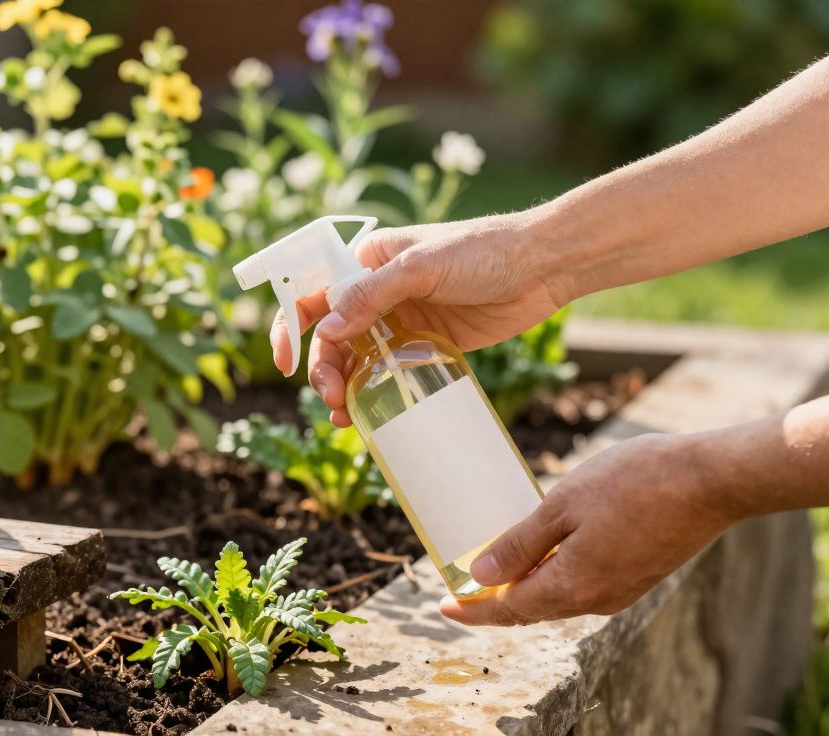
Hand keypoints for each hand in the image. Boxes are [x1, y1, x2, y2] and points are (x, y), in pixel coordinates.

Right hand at [269, 211, 566, 426]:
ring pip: (353, 359)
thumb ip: (373, 295)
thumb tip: (324, 329)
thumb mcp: (423, 267)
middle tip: (332, 397)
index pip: (311, 292)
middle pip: (328, 335)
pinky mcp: (424, 345)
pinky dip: (370, 394)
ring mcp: (399, 320)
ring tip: (344, 416)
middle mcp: (375, 292)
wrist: (544, 267)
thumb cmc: (483, 251)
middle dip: (321, 368)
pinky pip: (386, 373)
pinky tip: (364, 417)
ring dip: (341, 387)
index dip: (289, 327)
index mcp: (366, 260)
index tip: (284, 362)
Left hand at [438, 433, 734, 625]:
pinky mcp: (639, 574)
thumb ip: (520, 544)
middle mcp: (598, 600)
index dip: (472, 610)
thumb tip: (481, 575)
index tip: (442, 606)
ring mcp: (622, 589)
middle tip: (462, 589)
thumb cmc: (636, 483)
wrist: (712, 480)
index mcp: (574, 587)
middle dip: (495, 601)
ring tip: (498, 568)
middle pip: (532, 608)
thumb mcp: (563, 505)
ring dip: (526, 586)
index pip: (509, 609)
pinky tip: (546, 553)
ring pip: (559, 596)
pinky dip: (555, 575)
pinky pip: (583, 584)